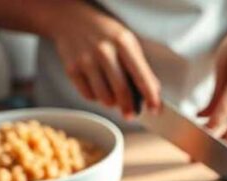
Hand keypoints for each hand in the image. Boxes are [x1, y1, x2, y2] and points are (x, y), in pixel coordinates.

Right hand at [46, 1, 160, 117]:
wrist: (71, 20)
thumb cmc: (105, 33)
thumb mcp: (127, 41)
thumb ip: (140, 66)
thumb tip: (153, 92)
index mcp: (123, 42)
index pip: (140, 76)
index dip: (150, 96)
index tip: (155, 109)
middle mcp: (104, 51)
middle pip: (121, 91)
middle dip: (129, 108)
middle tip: (131, 114)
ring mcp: (86, 61)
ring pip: (104, 98)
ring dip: (112, 102)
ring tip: (113, 95)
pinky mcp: (72, 69)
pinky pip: (88, 96)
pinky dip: (96, 97)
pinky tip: (98, 86)